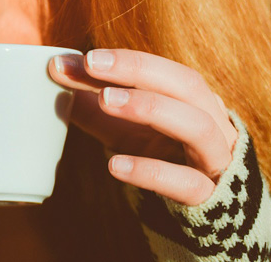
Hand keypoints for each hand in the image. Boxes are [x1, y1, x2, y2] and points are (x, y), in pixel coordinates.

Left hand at [48, 49, 238, 204]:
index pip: (163, 70)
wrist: (199, 215)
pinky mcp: (207, 197)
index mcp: (194, 101)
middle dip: (138, 70)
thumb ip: (91, 101)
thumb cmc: (158, 157)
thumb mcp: (122, 127)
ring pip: (196, 127)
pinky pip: (185, 182)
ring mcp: (214, 160)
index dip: (126, 60)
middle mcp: (213, 123)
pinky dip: (150, 172)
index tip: (84, 57)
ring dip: (150, 107)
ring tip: (105, 100)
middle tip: (91, 64)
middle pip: (187, 85)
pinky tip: (114, 165)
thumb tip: (55, 69)